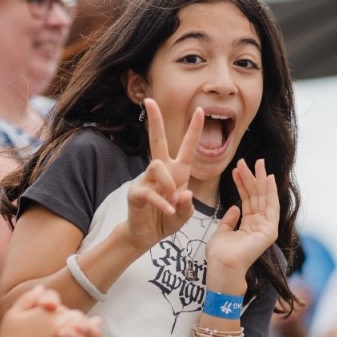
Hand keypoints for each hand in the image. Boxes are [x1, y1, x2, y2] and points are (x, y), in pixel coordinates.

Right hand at [123, 100, 203, 250]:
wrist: (147, 235)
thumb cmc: (166, 219)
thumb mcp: (184, 214)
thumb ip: (188, 205)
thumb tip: (185, 193)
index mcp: (177, 172)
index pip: (186, 147)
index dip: (193, 130)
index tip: (199, 111)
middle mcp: (161, 171)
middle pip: (157, 140)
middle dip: (155, 121)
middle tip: (150, 101)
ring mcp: (146, 179)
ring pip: (157, 166)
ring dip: (168, 183)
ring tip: (173, 200)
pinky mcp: (136, 192)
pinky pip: (150, 191)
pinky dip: (162, 202)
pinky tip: (168, 209)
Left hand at [204, 158, 278, 288]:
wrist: (222, 267)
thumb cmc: (220, 254)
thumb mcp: (222, 231)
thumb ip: (229, 219)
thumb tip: (235, 207)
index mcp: (249, 225)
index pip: (248, 200)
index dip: (243, 184)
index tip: (238, 170)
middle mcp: (260, 225)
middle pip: (257, 196)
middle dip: (253, 177)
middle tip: (248, 160)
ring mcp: (266, 227)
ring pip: (264, 197)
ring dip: (260, 179)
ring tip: (257, 162)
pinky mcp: (269, 230)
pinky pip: (271, 206)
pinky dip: (270, 191)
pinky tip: (267, 177)